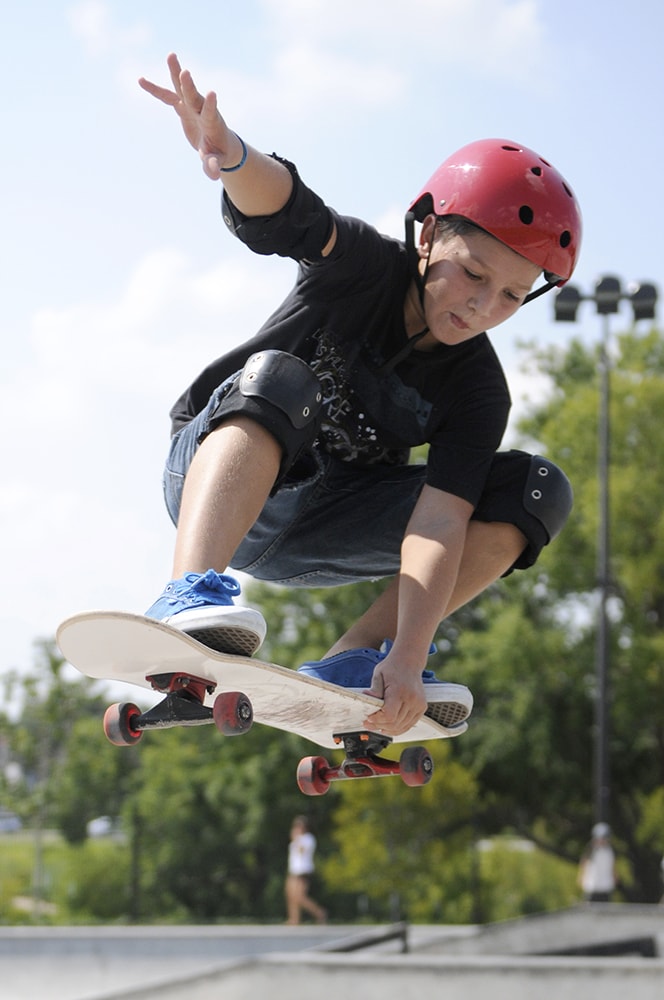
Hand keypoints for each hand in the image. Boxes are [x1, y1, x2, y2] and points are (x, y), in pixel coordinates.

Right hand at [139, 52, 243, 179]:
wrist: (219, 143)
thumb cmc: (219, 153)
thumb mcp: (216, 161)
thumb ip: (213, 165)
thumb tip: (213, 175)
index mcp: (211, 123)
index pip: (210, 112)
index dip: (210, 104)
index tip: (211, 93)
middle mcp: (201, 110)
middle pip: (194, 96)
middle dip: (189, 86)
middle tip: (186, 72)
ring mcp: (191, 106)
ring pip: (182, 88)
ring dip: (176, 73)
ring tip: (171, 55)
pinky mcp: (182, 106)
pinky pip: (167, 96)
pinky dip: (155, 89)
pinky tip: (140, 80)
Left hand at [363, 650, 427, 735]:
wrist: (409, 661)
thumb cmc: (393, 667)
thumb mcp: (379, 674)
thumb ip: (374, 690)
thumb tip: (366, 700)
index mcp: (399, 690)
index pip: (389, 715)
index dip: (377, 720)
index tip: (368, 718)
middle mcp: (412, 699)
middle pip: (394, 723)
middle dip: (379, 726)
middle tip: (368, 724)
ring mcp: (418, 704)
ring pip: (402, 726)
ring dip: (388, 729)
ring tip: (377, 726)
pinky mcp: (422, 707)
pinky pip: (409, 724)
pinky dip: (398, 728)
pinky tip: (388, 727)